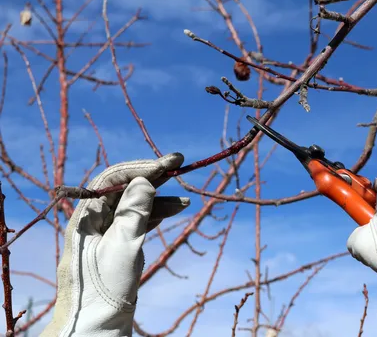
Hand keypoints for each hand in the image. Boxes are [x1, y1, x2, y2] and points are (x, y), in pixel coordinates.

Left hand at [41, 153, 189, 336]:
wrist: (96, 327)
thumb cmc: (104, 288)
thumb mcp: (123, 245)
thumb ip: (134, 210)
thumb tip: (144, 181)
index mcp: (85, 216)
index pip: (112, 179)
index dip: (141, 167)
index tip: (167, 164)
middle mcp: (94, 220)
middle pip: (124, 188)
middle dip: (151, 176)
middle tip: (178, 163)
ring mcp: (107, 234)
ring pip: (134, 205)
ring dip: (158, 198)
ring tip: (184, 198)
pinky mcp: (119, 247)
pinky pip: (138, 222)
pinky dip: (157, 215)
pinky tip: (176, 209)